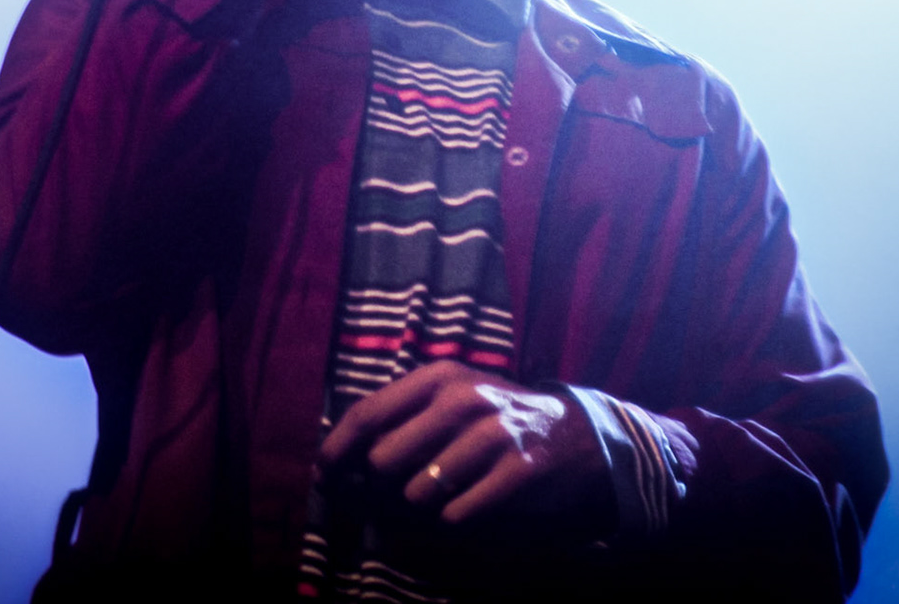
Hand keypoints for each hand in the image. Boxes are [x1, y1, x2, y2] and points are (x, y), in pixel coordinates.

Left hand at [317, 361, 612, 527]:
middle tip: (394, 493)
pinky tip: (467, 507)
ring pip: (418, 492)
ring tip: (441, 495)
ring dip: (421, 506)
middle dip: (380, 487)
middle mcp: (463, 400)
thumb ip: (397, 418)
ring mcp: (493, 434)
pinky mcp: (519, 472)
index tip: (323, 476)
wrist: (574, 434)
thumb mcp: (449, 398)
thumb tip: (335, 459)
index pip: (367, 414)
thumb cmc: (493, 419)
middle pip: (383, 461)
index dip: (335, 450)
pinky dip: (453, 521)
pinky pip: (457, 515)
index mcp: (438, 377)